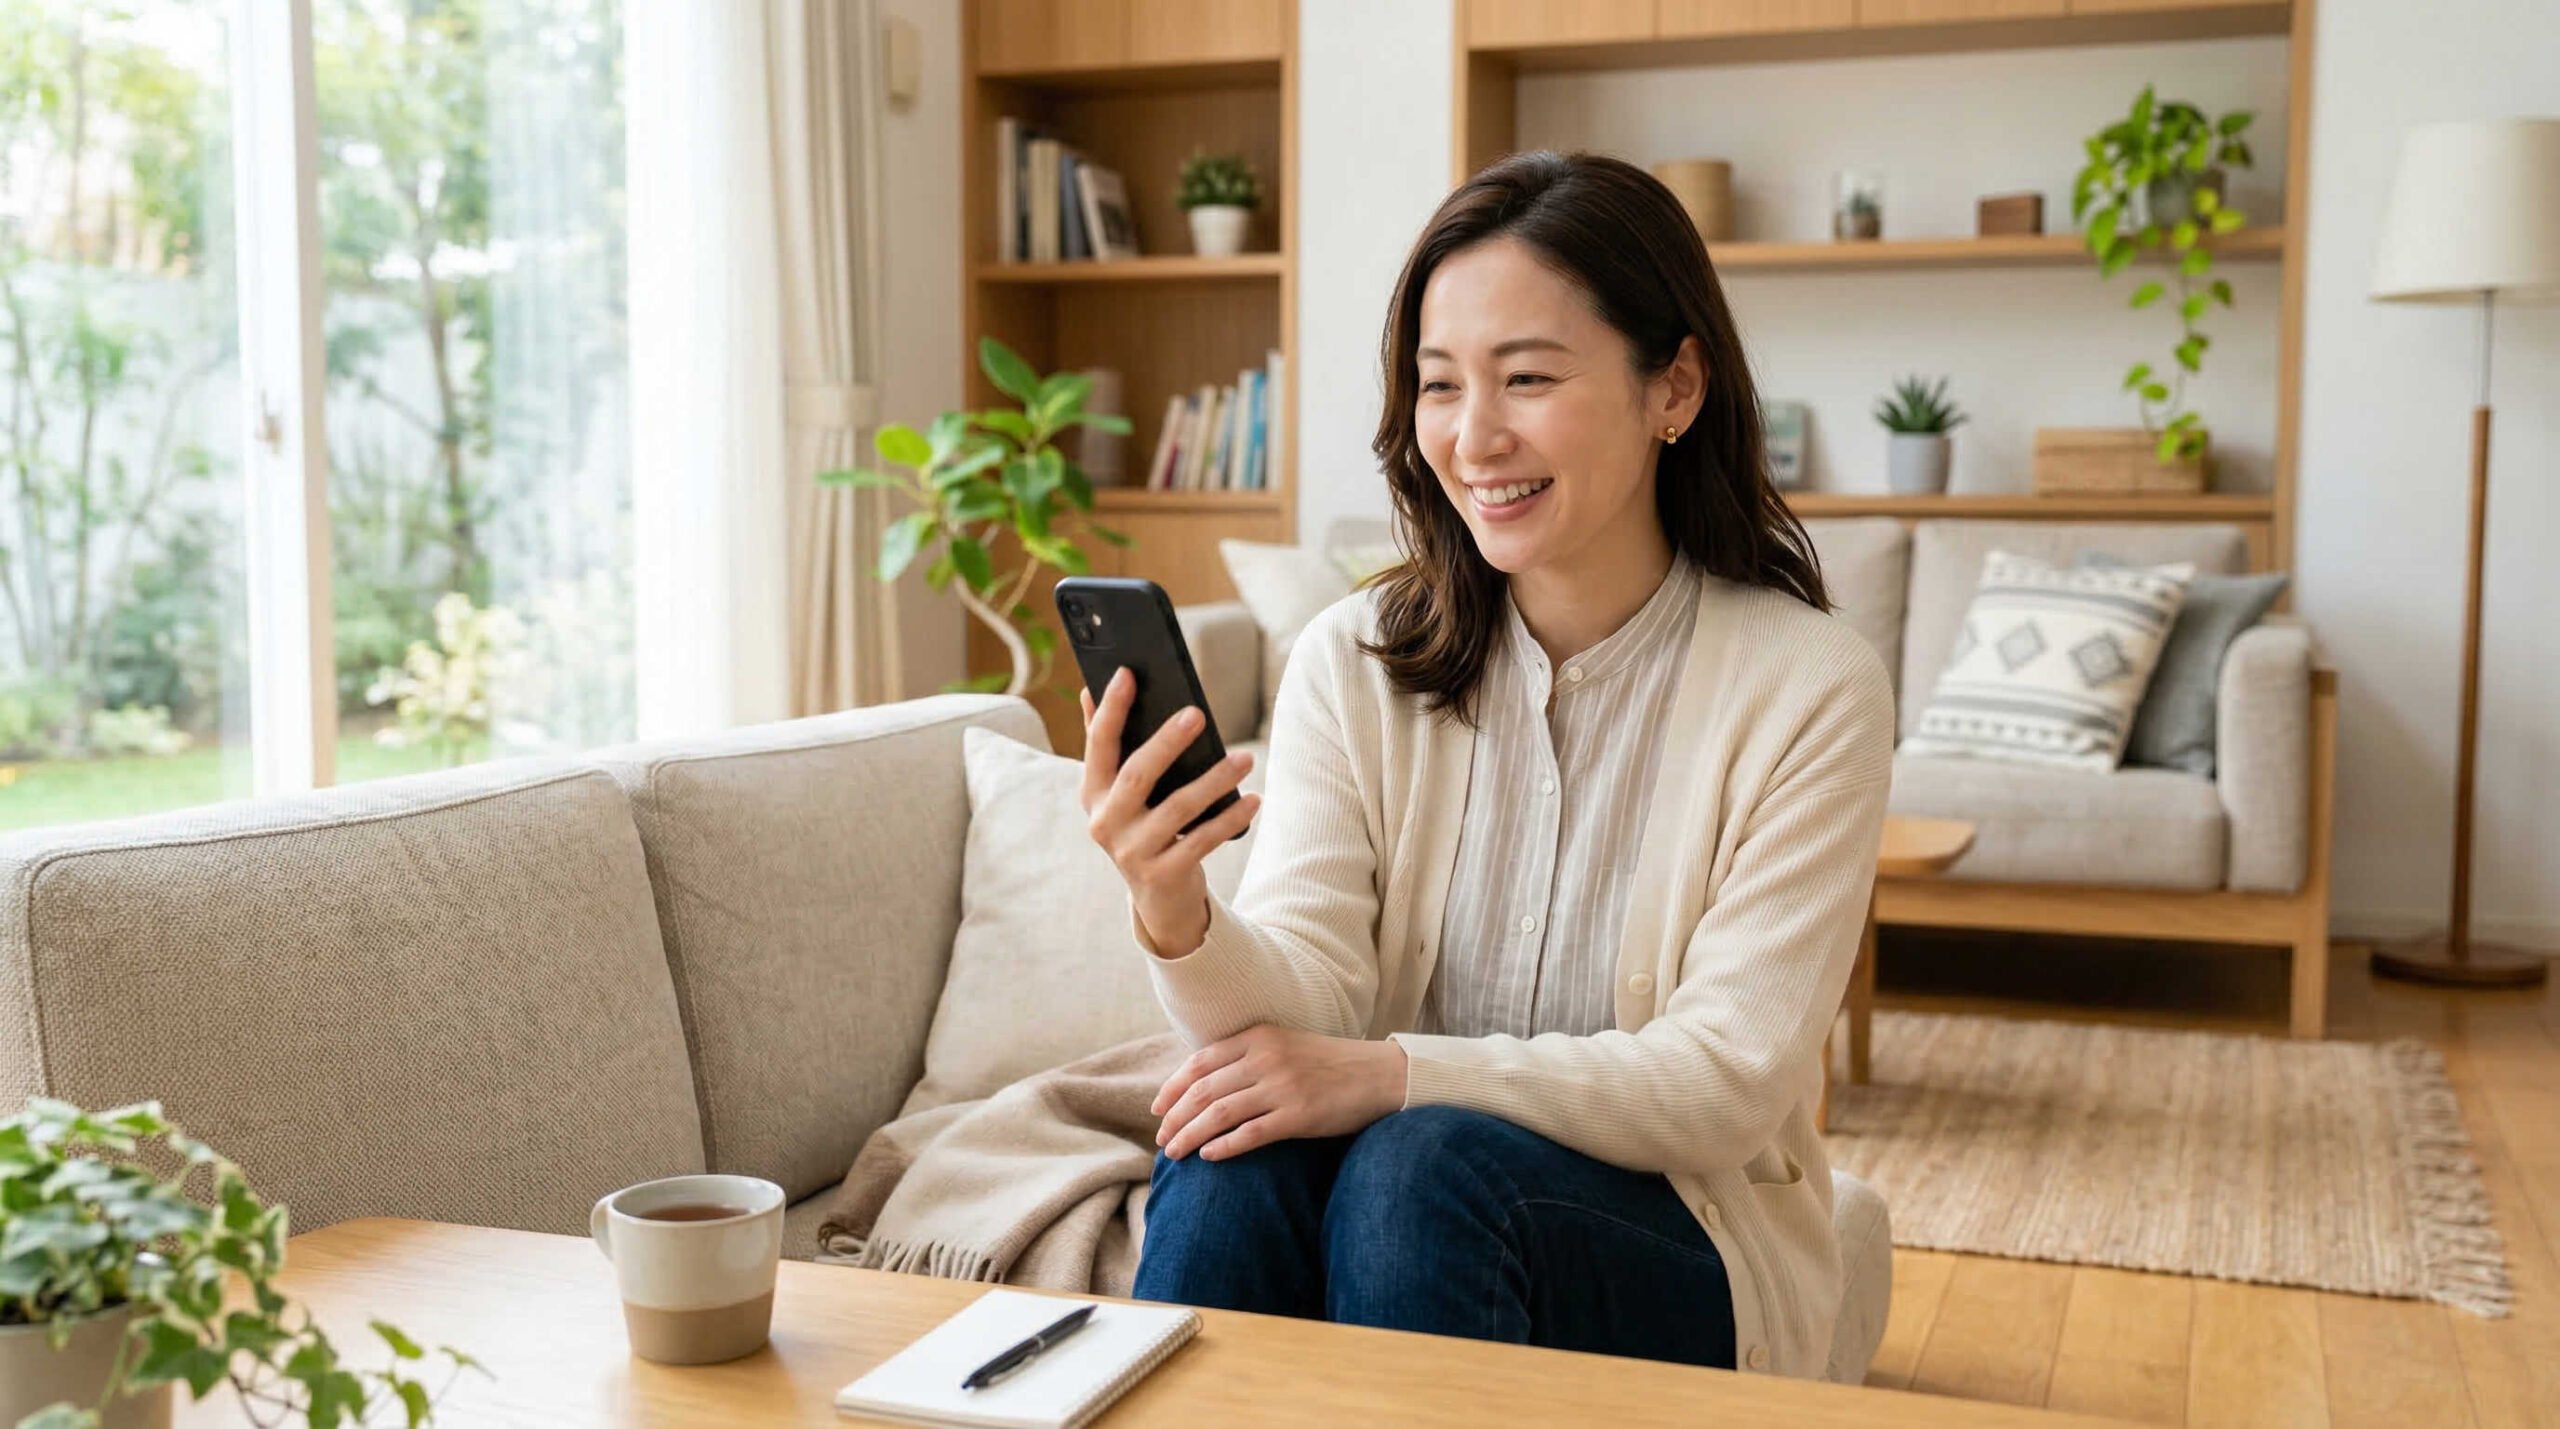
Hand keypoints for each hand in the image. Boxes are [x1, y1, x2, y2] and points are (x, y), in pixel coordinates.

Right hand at [1079, 668, 1260, 959]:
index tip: (1127, 672)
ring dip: (1214, 780)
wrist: (1157, 898)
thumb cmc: (1142, 828)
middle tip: (1197, 713)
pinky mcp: (1163, 874)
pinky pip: (1202, 841)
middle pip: (1137, 774)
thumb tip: (1089, 689)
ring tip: (1246, 758)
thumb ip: (1105, 745)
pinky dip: (1230, 819)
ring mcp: (1132, 852)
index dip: (1111, 708)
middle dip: (1167, 742)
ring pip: (1177, 808)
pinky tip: (1252, 799)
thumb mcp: (1119, 793)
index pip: (1099, 744)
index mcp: (1092, 794)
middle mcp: (1105, 822)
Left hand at [1152, 1025, 1408, 1160]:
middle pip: (1203, 1090)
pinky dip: (1223, 1147)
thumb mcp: (1284, 1045)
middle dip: (1175, 1117)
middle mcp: (1266, 1058)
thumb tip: (1202, 1082)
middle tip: (1161, 1139)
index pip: (1199, 1062)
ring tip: (1175, 1153)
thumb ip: (1247, 1055)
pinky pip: (1250, 1134)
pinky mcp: (1299, 1115)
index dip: (1172, 1087)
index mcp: (1259, 1036)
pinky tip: (1208, 1157)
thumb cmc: (1328, 1063)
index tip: (1157, 1109)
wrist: (1378, 1074)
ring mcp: (1282, 1086)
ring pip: (1219, 1113)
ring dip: (1190, 1135)